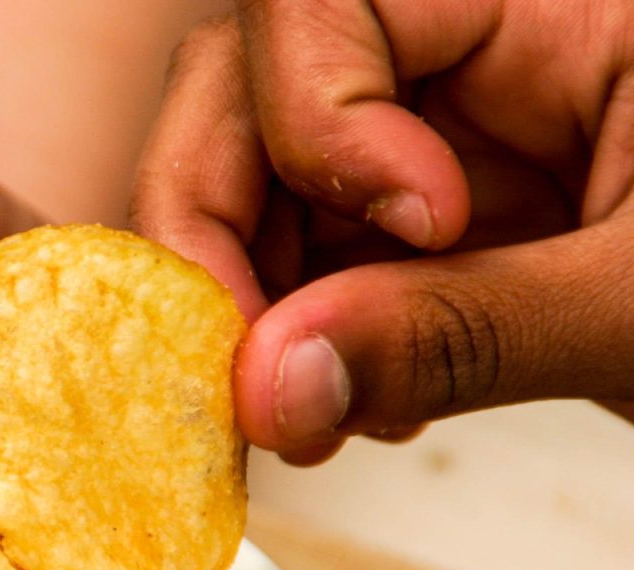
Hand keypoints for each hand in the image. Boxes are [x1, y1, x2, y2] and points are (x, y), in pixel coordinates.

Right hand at [131, 1, 633, 463]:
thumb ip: (464, 334)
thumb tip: (273, 386)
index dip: (317, 113)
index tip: (411, 228)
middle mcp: (464, 48)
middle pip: (246, 85)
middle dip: (220, 227)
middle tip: (245, 363)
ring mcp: (436, 135)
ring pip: (255, 181)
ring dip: (251, 302)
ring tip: (313, 404)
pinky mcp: (430, 220)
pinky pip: (305, 256)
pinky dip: (301, 336)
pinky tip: (357, 397)